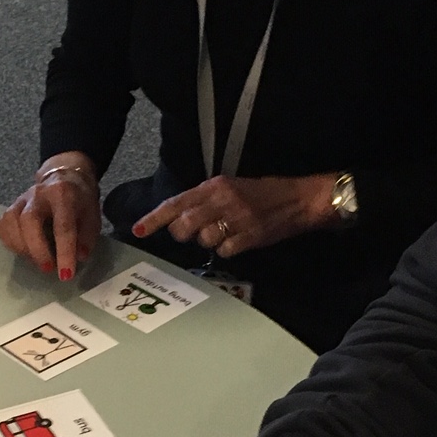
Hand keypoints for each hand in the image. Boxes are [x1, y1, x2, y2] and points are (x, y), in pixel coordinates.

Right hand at [0, 153, 100, 280]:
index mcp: (63, 194)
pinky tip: (23, 251)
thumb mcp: (92, 215)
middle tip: (48, 268)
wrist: (65, 176)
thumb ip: (86, 237)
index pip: (63, 225)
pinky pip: (2, 224)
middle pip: (28, 220)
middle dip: (37, 249)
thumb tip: (78, 257)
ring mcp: (22, 198)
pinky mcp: (12, 205)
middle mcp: (39, 193)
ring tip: (36, 261)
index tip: (66, 274)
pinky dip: (10, 242)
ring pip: (11, 222)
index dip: (64, 252)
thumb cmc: (80, 200)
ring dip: (22, 248)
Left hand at [132, 174, 336, 258]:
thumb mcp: (230, 187)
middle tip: (197, 232)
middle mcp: (222, 200)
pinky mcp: (250, 236)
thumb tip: (178, 218)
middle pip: (185, 225)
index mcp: (214, 185)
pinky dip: (229, 249)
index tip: (138, 230)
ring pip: (204, 240)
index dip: (155, 218)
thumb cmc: (261, 194)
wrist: (298, 200)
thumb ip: (204, 200)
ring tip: (226, 232)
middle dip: (184, 234)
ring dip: (210, 241)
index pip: (176, 202)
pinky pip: (225, 251)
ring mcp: (236, 219)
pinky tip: (239, 240)